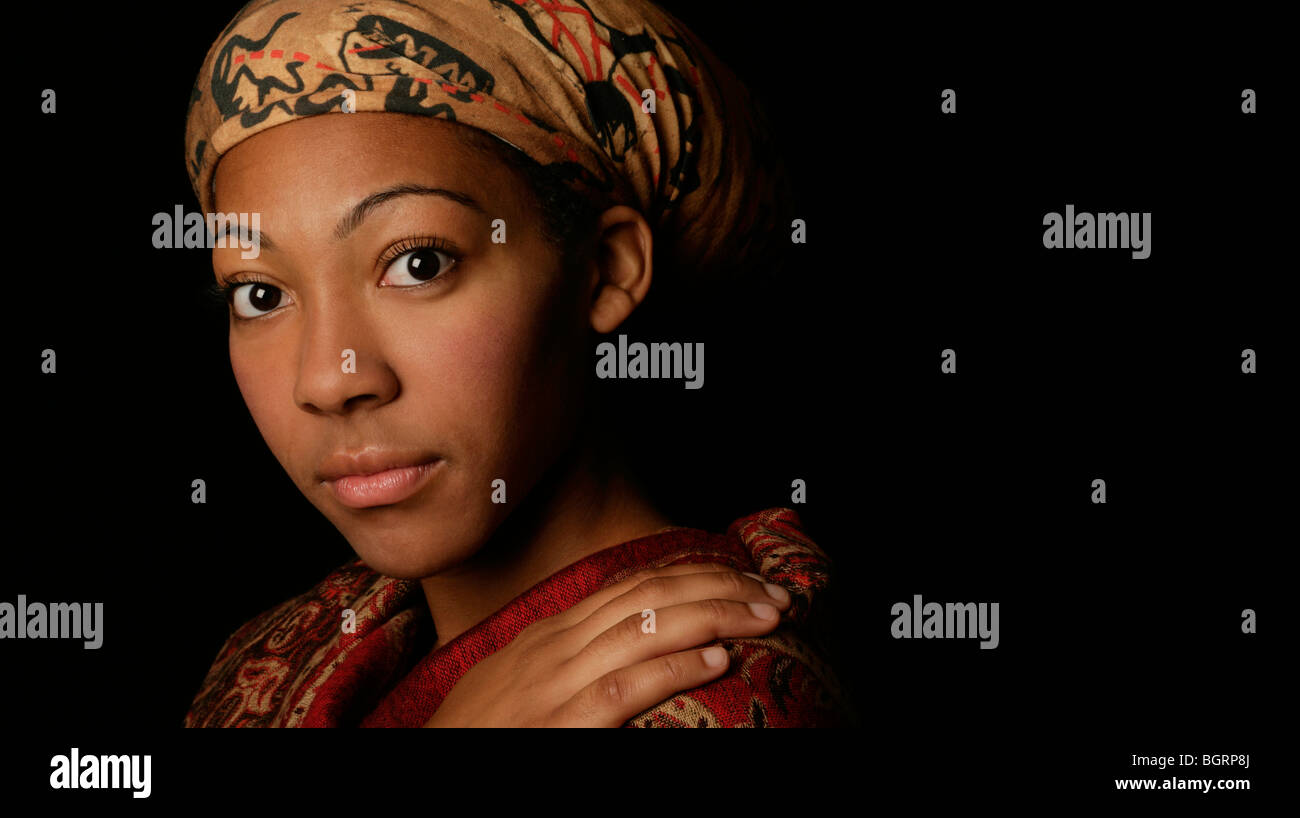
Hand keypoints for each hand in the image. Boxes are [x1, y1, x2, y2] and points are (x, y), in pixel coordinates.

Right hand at [423, 563, 791, 726]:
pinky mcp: (562, 724)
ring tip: (766, 615)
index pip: (636, 585)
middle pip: (652, 595)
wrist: (422, 766)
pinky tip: (717, 660)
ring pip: (649, 628)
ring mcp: (558, 683)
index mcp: (553, 633)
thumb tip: (631, 647)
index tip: (745, 577)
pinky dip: (676, 668)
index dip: (697, 575)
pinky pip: (627, 688)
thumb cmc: (475, 733)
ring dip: (717, 615)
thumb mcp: (520, 680)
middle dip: (721, 586)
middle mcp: (558, 646)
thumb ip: (570, 659)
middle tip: (776, 593)